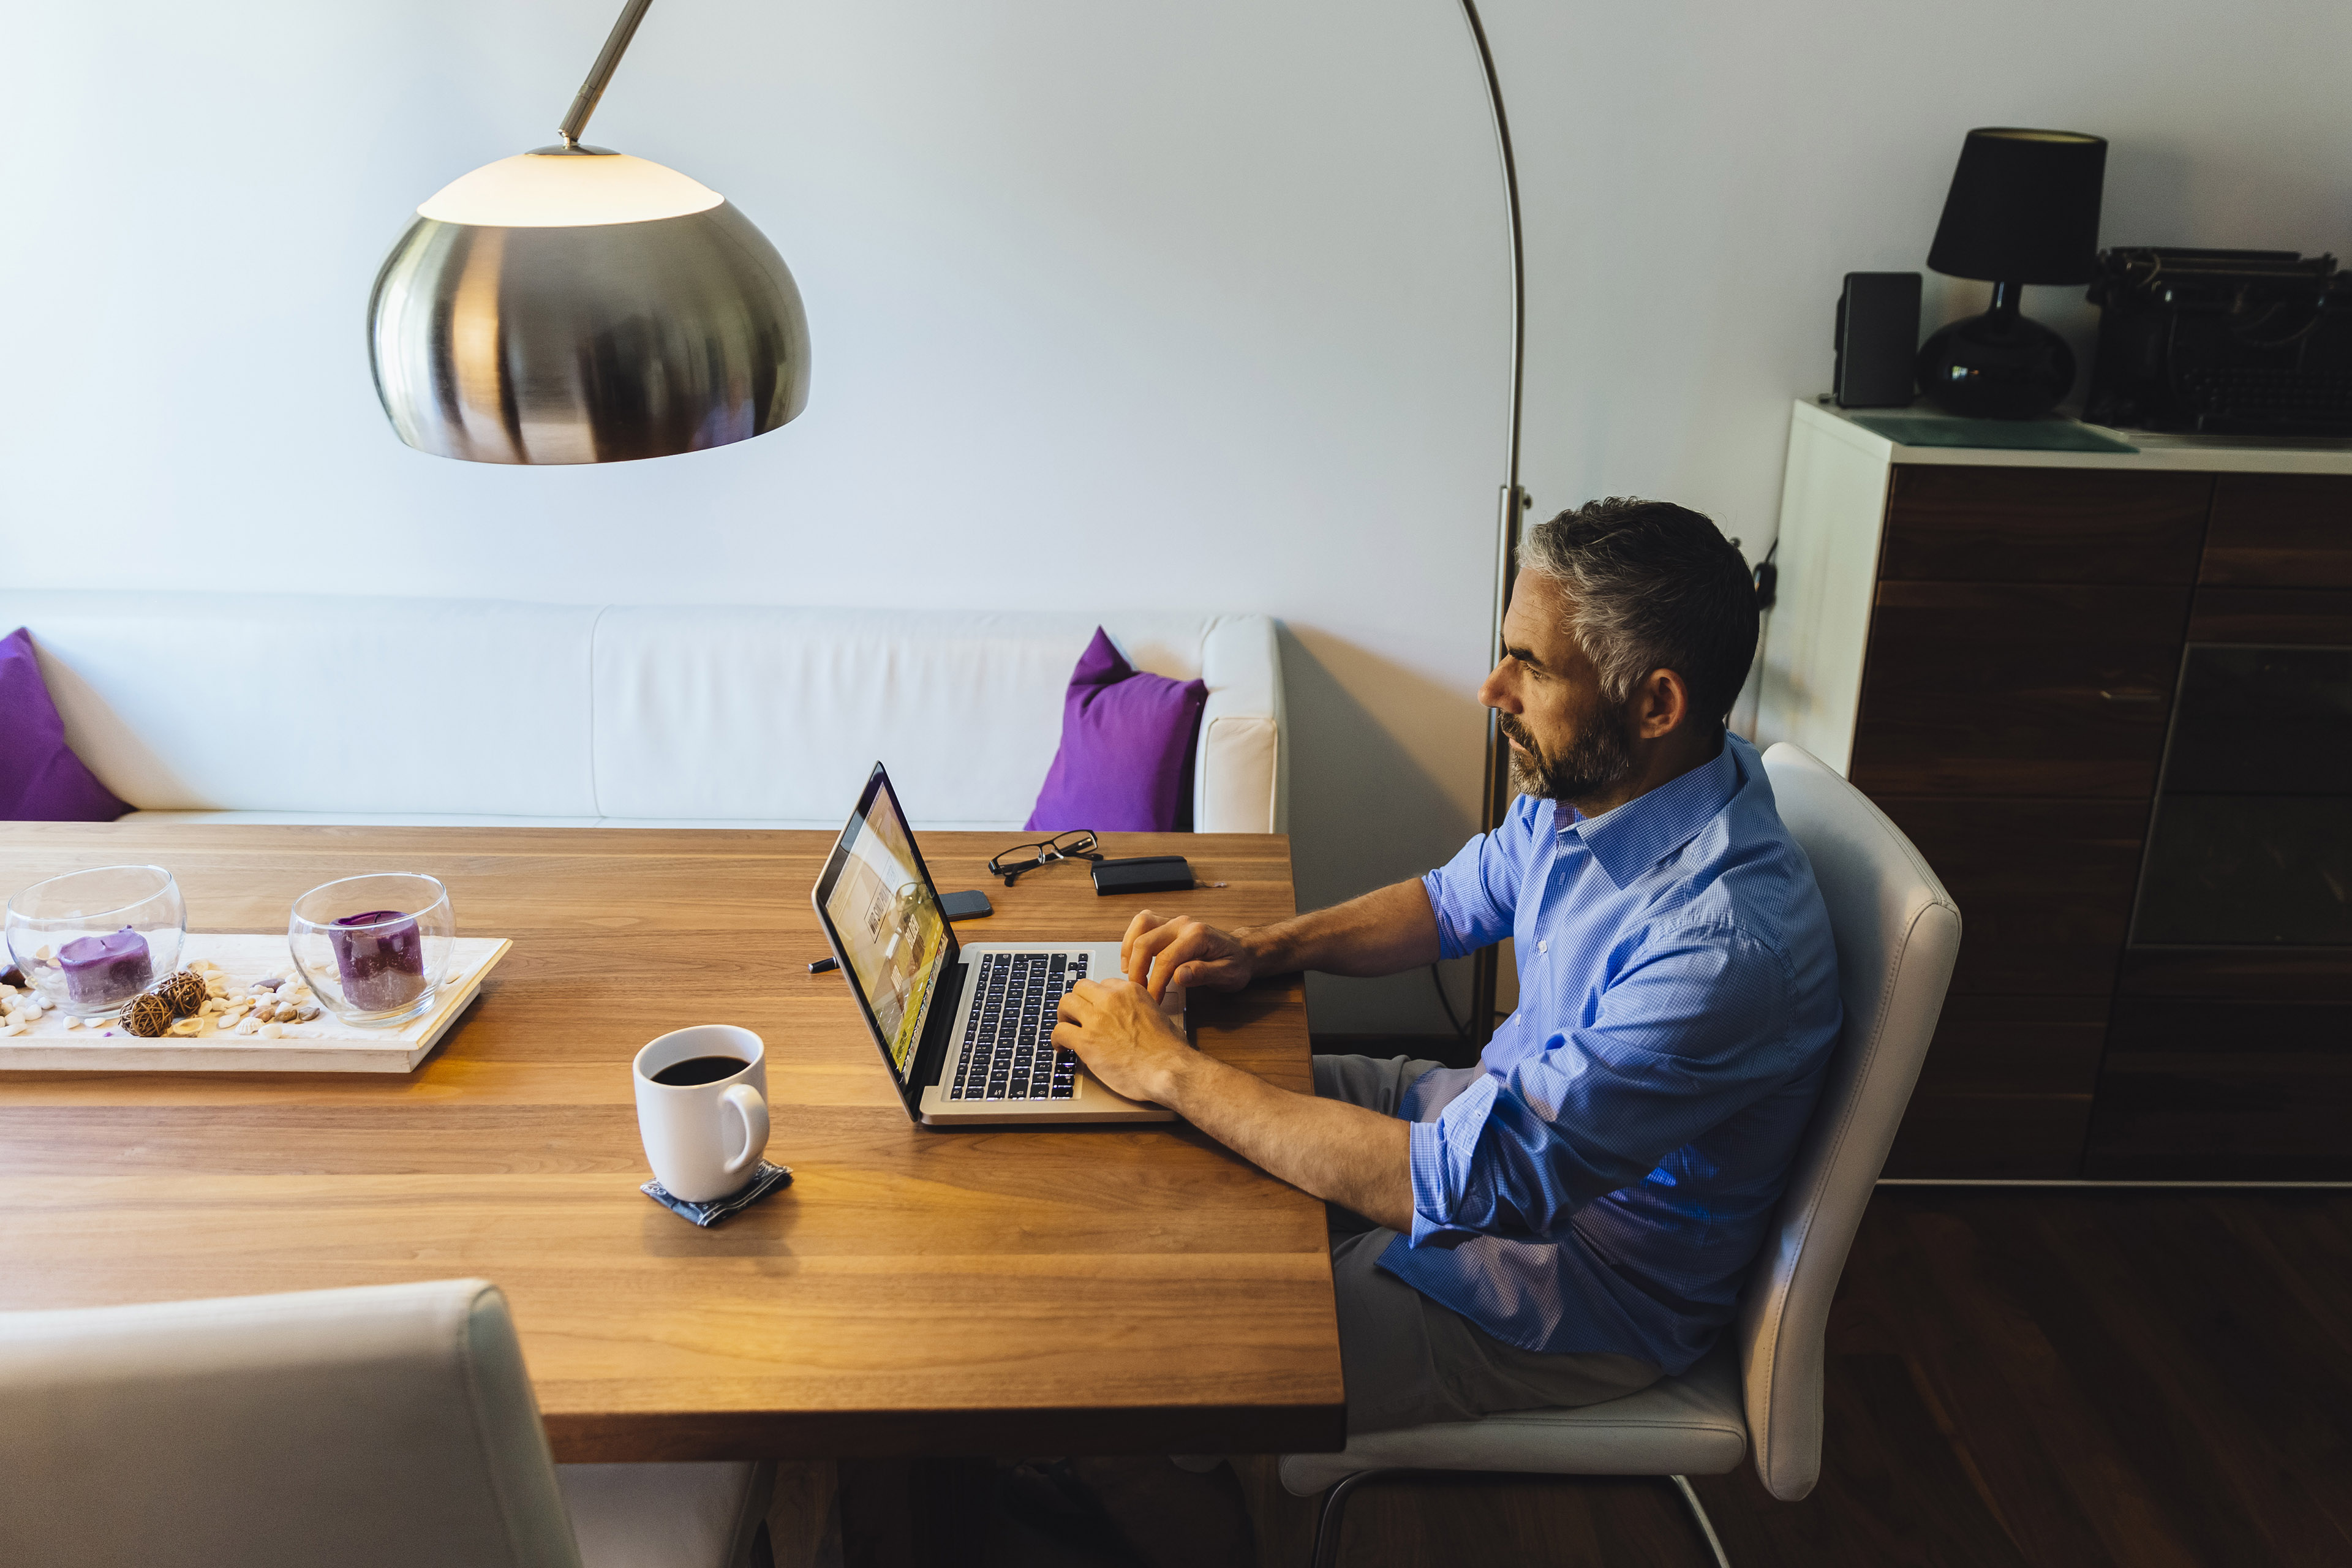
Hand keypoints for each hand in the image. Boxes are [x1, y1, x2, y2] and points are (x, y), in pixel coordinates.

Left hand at [1053, 977, 1193, 1104]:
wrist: (1168, 1069)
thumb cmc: (1169, 1049)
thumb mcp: (1158, 1015)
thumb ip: (1141, 1010)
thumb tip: (1134, 1018)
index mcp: (1129, 991)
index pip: (1103, 984)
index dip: (1097, 998)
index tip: (1096, 1009)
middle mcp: (1111, 999)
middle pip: (1080, 988)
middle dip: (1077, 1002)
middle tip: (1076, 1016)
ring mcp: (1096, 1019)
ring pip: (1065, 1004)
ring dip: (1063, 1016)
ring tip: (1066, 1028)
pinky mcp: (1085, 1040)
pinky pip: (1059, 1031)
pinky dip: (1057, 1039)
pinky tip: (1061, 1047)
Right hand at [1120, 910, 1258, 999]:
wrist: (1241, 951)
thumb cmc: (1235, 964)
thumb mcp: (1227, 975)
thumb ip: (1204, 974)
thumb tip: (1180, 976)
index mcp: (1198, 935)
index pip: (1166, 959)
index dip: (1155, 983)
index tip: (1153, 1000)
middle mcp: (1183, 923)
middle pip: (1146, 941)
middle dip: (1137, 970)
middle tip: (1138, 993)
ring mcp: (1173, 921)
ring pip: (1140, 926)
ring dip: (1130, 951)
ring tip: (1130, 974)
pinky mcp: (1166, 924)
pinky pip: (1142, 925)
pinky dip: (1132, 941)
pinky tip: (1132, 960)